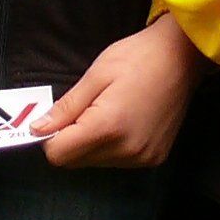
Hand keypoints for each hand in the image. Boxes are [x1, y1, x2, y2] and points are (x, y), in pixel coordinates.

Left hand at [32, 15, 202, 167]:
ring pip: (97, 163)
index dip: (50, 136)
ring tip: (107, 108)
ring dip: (91, 143)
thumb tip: (36, 129)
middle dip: (71, 138)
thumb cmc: (137, 56)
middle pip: (77, 161)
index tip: (56, 116)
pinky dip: (112, 145)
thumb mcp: (97, 74)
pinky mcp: (155, 159)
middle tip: (84, 106)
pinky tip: (124, 118)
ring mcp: (143, 158)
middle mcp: (126, 151)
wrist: (182, 56)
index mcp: (108, 127)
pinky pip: (118, 161)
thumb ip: (67, 106)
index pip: (60, 155)